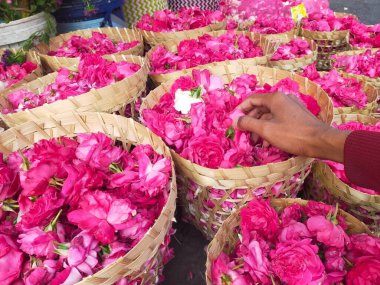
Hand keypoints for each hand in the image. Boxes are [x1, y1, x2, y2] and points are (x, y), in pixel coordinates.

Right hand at [235, 92, 349, 162]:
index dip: (240, 110)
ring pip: (269, 116)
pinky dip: (270, 130)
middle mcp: (282, 100)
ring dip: (260, 128)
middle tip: (244, 134)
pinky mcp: (296, 117)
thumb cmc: (292, 134)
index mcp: (275, 98)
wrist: (320, 141)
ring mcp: (291, 108)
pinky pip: (278, 121)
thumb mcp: (266, 130)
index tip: (233, 121)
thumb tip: (235, 121)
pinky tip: (268, 143)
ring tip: (256, 142)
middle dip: (250, 122)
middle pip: (260, 108)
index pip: (251, 99)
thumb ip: (248, 124)